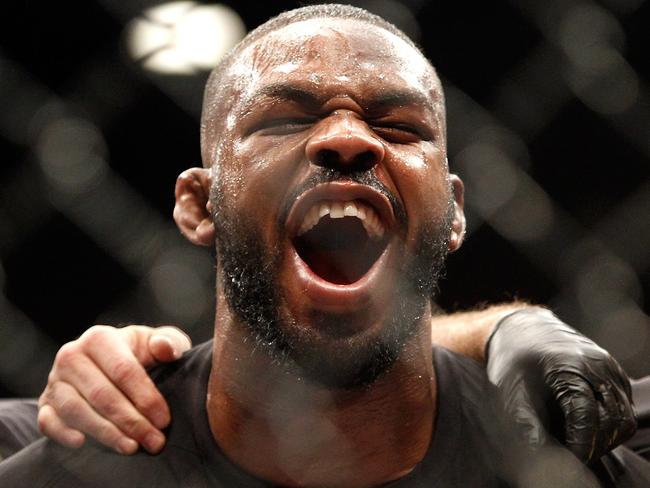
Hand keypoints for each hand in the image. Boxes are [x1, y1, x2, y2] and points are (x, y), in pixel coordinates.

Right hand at [38, 325, 191, 453]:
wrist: (109, 362)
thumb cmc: (138, 353)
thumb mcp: (155, 342)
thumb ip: (167, 341)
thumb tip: (165, 348)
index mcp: (99, 338)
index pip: (123, 371)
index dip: (145, 397)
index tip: (163, 420)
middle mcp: (72, 356)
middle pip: (102, 394)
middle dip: (131, 422)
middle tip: (154, 441)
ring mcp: (55, 380)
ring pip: (76, 410)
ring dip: (105, 433)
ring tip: (131, 447)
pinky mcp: (46, 402)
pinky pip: (48, 421)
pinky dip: (63, 434)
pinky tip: (83, 443)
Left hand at [486, 308, 636, 462]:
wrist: (522, 330)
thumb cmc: (513, 363)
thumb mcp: (510, 392)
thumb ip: (526, 425)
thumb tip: (541, 459)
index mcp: (569, 367)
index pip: (586, 415)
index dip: (580, 444)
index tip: (570, 460)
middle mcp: (596, 365)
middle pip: (612, 420)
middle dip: (594, 445)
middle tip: (572, 456)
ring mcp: (609, 368)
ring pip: (623, 418)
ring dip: (605, 438)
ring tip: (578, 442)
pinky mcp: (615, 373)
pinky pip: (624, 408)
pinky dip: (609, 425)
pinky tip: (585, 426)